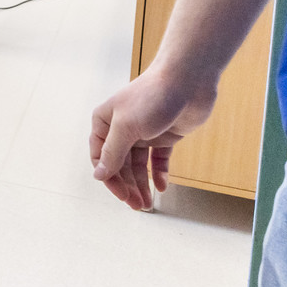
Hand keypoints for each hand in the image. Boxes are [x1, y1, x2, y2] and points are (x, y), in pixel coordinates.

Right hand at [91, 63, 217, 209]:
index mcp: (105, 122)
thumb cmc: (153, 97)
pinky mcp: (164, 135)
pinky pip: (158, 159)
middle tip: (137, 205)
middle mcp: (122, 128)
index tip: (122, 195)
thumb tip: (98, 174)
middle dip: (127, 186)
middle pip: (120, 164)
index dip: (109, 178)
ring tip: (148, 203)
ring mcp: (144, 132)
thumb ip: (112, 152)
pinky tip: (162, 186)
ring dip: (142, 184)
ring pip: (138, 165)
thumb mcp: (126, 126)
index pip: (101, 157)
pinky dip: (159, 173)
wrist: (188, 80)